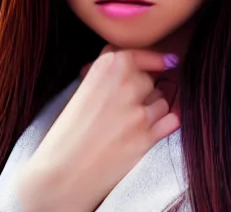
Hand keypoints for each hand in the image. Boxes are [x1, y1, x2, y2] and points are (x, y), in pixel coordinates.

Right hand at [15, 46, 180, 211]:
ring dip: (152, 108)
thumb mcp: (80, 91)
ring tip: (130, 122)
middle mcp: (126, 84)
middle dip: (142, 90)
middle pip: (150, 79)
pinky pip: (171, 119)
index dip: (151, 58)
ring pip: (161, 100)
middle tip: (123, 105)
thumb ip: (105, 73)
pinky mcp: (147, 137)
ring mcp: (139, 111)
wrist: (59, 176)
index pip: (139, 53)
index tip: (164, 61)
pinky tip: (151, 129)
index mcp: (106, 67)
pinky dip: (165, 123)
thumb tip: (127, 62)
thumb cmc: (65, 136)